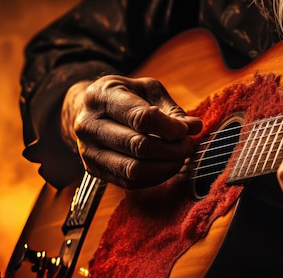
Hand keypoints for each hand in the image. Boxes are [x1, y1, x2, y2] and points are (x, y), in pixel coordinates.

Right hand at [67, 75, 202, 188]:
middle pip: (139, 146)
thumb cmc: (124, 97)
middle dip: (172, 148)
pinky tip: (165, 166)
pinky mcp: (93, 170)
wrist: (89, 111)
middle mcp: (88, 125)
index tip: (186, 130)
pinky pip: (129, 182)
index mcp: (101, 96)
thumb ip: (170, 108)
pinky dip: (154, 177)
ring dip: (165, 166)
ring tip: (179, 157)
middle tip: (187, 144)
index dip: (170, 128)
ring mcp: (88, 151)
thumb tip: (194, 127)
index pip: (141, 118)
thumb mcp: (146, 90)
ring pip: (134, 169)